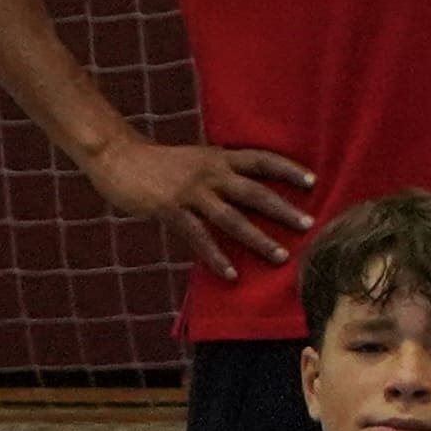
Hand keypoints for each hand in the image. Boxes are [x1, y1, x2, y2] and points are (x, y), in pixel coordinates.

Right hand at [79, 133, 314, 280]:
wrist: (117, 156)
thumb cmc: (158, 162)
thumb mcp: (195, 159)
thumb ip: (219, 171)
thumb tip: (245, 188)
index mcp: (218, 157)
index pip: (261, 159)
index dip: (287, 169)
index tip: (313, 180)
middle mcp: (209, 172)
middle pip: (254, 191)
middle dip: (283, 209)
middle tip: (310, 225)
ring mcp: (190, 191)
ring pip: (232, 218)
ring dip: (258, 239)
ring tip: (282, 256)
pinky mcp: (170, 209)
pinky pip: (198, 237)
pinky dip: (216, 257)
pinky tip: (231, 275)